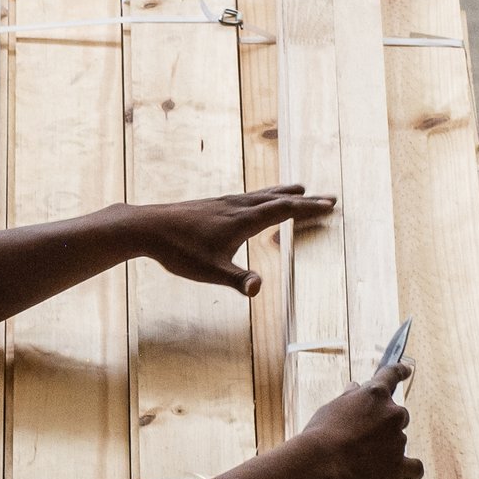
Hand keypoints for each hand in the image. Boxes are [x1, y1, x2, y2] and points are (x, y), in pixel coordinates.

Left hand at [133, 188, 333, 296]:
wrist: (148, 227)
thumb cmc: (179, 250)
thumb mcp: (209, 270)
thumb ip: (236, 279)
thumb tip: (258, 289)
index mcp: (243, 220)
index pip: (284, 211)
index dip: (309, 208)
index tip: (330, 204)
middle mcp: (237, 206)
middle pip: (279, 198)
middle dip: (305, 200)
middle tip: (329, 197)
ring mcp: (225, 202)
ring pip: (263, 194)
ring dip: (285, 193)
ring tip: (300, 189)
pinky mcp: (213, 203)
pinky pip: (248, 196)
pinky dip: (264, 195)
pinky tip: (259, 200)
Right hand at [300, 365, 422, 478]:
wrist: (321, 464)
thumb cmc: (321, 433)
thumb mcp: (331, 408)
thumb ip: (348, 397)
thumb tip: (355, 387)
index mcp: (375, 394)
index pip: (390, 375)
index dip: (399, 371)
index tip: (406, 369)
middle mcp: (392, 413)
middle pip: (397, 415)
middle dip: (384, 423)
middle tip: (364, 435)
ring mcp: (397, 439)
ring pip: (399, 440)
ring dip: (386, 447)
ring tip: (363, 459)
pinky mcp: (398, 464)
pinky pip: (414, 467)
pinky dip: (410, 470)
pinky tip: (407, 473)